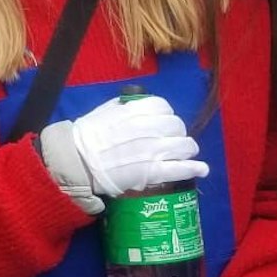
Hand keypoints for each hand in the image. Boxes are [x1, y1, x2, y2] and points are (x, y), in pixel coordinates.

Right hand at [62, 94, 208, 195]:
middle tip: (172, 141)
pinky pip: (179, 168)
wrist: (75, 161)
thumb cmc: (86, 136)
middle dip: (177, 133)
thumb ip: (124, 107)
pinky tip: (201, 169)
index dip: (166, 116)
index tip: (163, 124)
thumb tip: (135, 104)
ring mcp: (151, 150)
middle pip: (177, 126)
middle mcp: (147, 128)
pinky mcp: (151, 171)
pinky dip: (194, 168)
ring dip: (188, 149)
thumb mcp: (105, 111)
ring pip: (183, 146)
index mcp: (135, 111)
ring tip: (187, 154)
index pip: (164, 108)